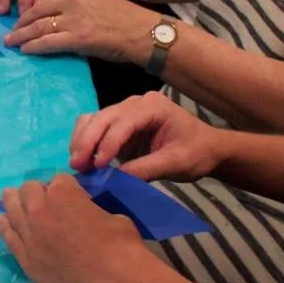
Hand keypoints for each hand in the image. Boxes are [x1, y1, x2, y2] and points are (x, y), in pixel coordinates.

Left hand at [0, 175, 156, 282]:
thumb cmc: (121, 247)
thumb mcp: (114, 216)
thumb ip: (92, 210)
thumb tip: (87, 215)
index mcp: (64, 193)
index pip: (58, 180)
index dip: (65, 187)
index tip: (70, 196)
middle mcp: (40, 210)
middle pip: (28, 190)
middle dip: (37, 191)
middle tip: (43, 200)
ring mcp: (30, 236)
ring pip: (12, 209)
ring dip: (14, 202)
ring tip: (11, 199)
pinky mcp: (26, 260)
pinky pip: (8, 237)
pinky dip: (5, 225)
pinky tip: (3, 221)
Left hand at [7, 0, 158, 63]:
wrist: (145, 34)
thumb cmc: (126, 22)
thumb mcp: (99, 2)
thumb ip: (78, 6)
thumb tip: (57, 20)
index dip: (31, 6)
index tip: (22, 15)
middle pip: (37, 9)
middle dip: (21, 21)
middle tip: (11, 29)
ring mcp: (75, 18)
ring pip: (38, 26)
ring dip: (21, 35)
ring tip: (10, 41)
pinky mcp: (77, 37)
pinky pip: (47, 42)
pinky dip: (33, 46)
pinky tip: (25, 50)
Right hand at [68, 91, 223, 183]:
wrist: (206, 148)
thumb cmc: (196, 153)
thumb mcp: (175, 163)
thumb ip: (146, 169)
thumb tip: (114, 179)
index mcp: (153, 106)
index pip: (124, 122)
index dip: (108, 143)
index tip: (98, 166)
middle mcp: (136, 102)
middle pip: (103, 117)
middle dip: (88, 141)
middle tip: (77, 166)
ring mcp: (126, 110)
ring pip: (94, 119)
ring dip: (82, 140)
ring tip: (77, 164)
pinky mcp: (119, 123)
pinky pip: (96, 126)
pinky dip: (86, 141)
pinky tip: (83, 159)